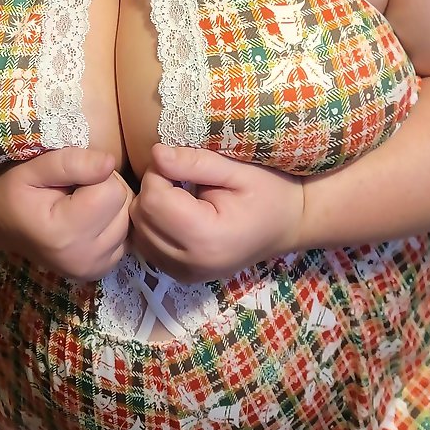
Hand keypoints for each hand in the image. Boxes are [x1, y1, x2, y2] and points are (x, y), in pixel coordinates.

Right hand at [0, 148, 131, 280]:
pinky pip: (126, 235)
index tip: (70, 179)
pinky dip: (112, 223)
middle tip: (74, 191)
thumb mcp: (33, 168)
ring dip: (110, 206)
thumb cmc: (14, 192)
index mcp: (65, 234)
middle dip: (105, 189)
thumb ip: (70, 163)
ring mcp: (94, 269)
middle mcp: (84, 258)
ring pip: (128, 220)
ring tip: (79, 205)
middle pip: (124, 205)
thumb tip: (109, 163)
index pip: (112, 190)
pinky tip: (88, 220)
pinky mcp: (101, 270)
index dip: (95, 175)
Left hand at [129, 144, 303, 282]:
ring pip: (139, 233)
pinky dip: (154, 226)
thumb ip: (195, 163)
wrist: (290, 226)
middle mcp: (191, 263)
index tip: (181, 164)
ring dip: (151, 208)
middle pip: (141, 217)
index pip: (153, 199)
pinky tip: (177, 214)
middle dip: (153, 189)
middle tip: (181, 178)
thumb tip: (156, 153)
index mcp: (206, 237)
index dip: (159, 173)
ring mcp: (184, 275)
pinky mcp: (180, 276)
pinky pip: (148, 246)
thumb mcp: (238, 171)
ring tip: (180, 195)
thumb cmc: (271, 193)